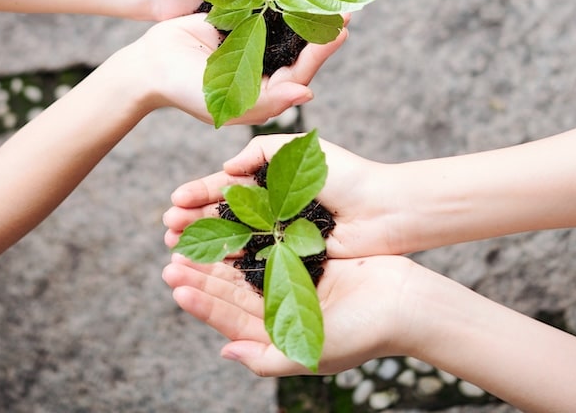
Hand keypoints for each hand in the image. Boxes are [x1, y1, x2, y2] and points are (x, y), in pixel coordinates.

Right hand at [139, 16, 346, 125]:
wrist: (149, 64)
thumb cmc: (184, 89)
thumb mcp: (226, 102)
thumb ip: (268, 101)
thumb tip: (308, 94)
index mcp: (267, 90)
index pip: (302, 69)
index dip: (323, 50)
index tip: (342, 29)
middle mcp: (264, 66)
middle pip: (300, 45)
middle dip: (322, 25)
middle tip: (346, 2)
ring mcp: (253, 42)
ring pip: (286, 24)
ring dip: (305, 7)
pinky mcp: (239, 21)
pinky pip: (265, 8)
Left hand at [162, 252, 414, 375]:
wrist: (403, 302)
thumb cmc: (362, 335)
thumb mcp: (310, 357)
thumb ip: (266, 358)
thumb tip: (224, 351)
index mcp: (276, 332)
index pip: (228, 316)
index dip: (200, 299)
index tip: (174, 280)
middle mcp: (280, 304)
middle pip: (231, 285)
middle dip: (201, 269)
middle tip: (171, 249)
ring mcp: (293, 276)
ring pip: (245, 261)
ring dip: (218, 248)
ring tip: (192, 232)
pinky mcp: (306, 252)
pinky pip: (269, 241)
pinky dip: (249, 232)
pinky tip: (230, 218)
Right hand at [163, 133, 399, 255]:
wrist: (385, 210)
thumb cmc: (348, 175)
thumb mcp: (301, 149)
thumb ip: (262, 151)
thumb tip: (227, 168)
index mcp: (275, 179)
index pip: (229, 185)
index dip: (201, 192)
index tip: (174, 200)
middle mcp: (274, 207)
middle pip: (225, 214)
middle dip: (194, 219)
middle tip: (167, 228)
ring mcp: (282, 235)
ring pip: (234, 238)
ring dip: (204, 241)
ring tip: (176, 246)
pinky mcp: (293, 260)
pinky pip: (255, 260)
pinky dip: (230, 261)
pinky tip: (208, 263)